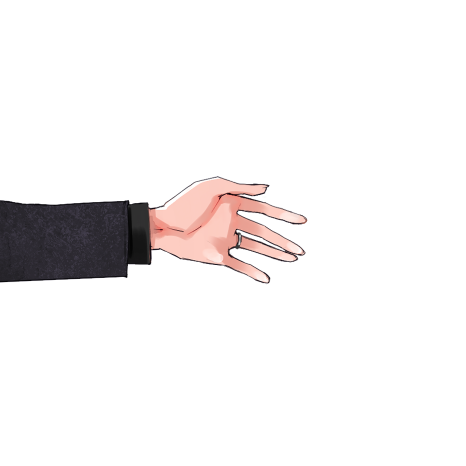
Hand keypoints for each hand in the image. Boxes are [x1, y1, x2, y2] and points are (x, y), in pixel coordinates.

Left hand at [150, 178, 307, 283]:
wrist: (162, 227)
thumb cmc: (183, 204)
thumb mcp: (211, 187)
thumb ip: (239, 187)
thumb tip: (267, 187)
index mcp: (234, 204)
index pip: (265, 210)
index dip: (284, 216)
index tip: (303, 221)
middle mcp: (232, 222)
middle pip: (264, 232)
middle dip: (283, 241)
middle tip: (301, 250)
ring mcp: (225, 239)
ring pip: (256, 248)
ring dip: (274, 254)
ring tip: (292, 260)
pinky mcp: (216, 255)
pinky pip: (239, 264)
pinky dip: (253, 271)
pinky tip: (267, 278)